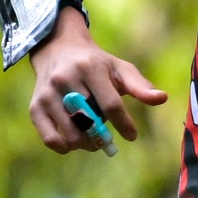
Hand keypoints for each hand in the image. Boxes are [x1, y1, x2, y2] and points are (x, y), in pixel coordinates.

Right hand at [27, 11, 166, 152]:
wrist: (58, 50)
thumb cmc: (95, 63)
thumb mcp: (119, 68)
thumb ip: (139, 86)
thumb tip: (162, 98)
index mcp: (90, 68)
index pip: (111, 104)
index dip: (124, 124)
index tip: (132, 136)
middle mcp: (65, 79)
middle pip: (90, 121)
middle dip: (102, 135)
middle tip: (108, 140)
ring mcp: (48, 94)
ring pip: (71, 134)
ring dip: (86, 143)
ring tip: (93, 138)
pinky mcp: (35, 107)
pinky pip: (51, 139)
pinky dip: (65, 147)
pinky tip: (74, 142)